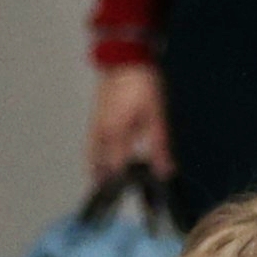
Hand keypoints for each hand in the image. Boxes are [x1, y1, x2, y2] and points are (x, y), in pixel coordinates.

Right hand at [86, 63, 172, 188]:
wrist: (125, 58)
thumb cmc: (143, 84)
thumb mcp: (156, 116)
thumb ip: (159, 146)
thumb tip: (165, 171)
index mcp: (116, 135)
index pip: (117, 171)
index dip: (123, 186)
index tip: (131, 197)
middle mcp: (101, 135)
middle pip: (100, 169)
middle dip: (109, 183)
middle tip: (117, 198)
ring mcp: (95, 127)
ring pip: (92, 159)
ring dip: (99, 173)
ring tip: (106, 187)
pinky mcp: (95, 120)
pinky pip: (91, 147)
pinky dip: (95, 159)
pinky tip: (103, 163)